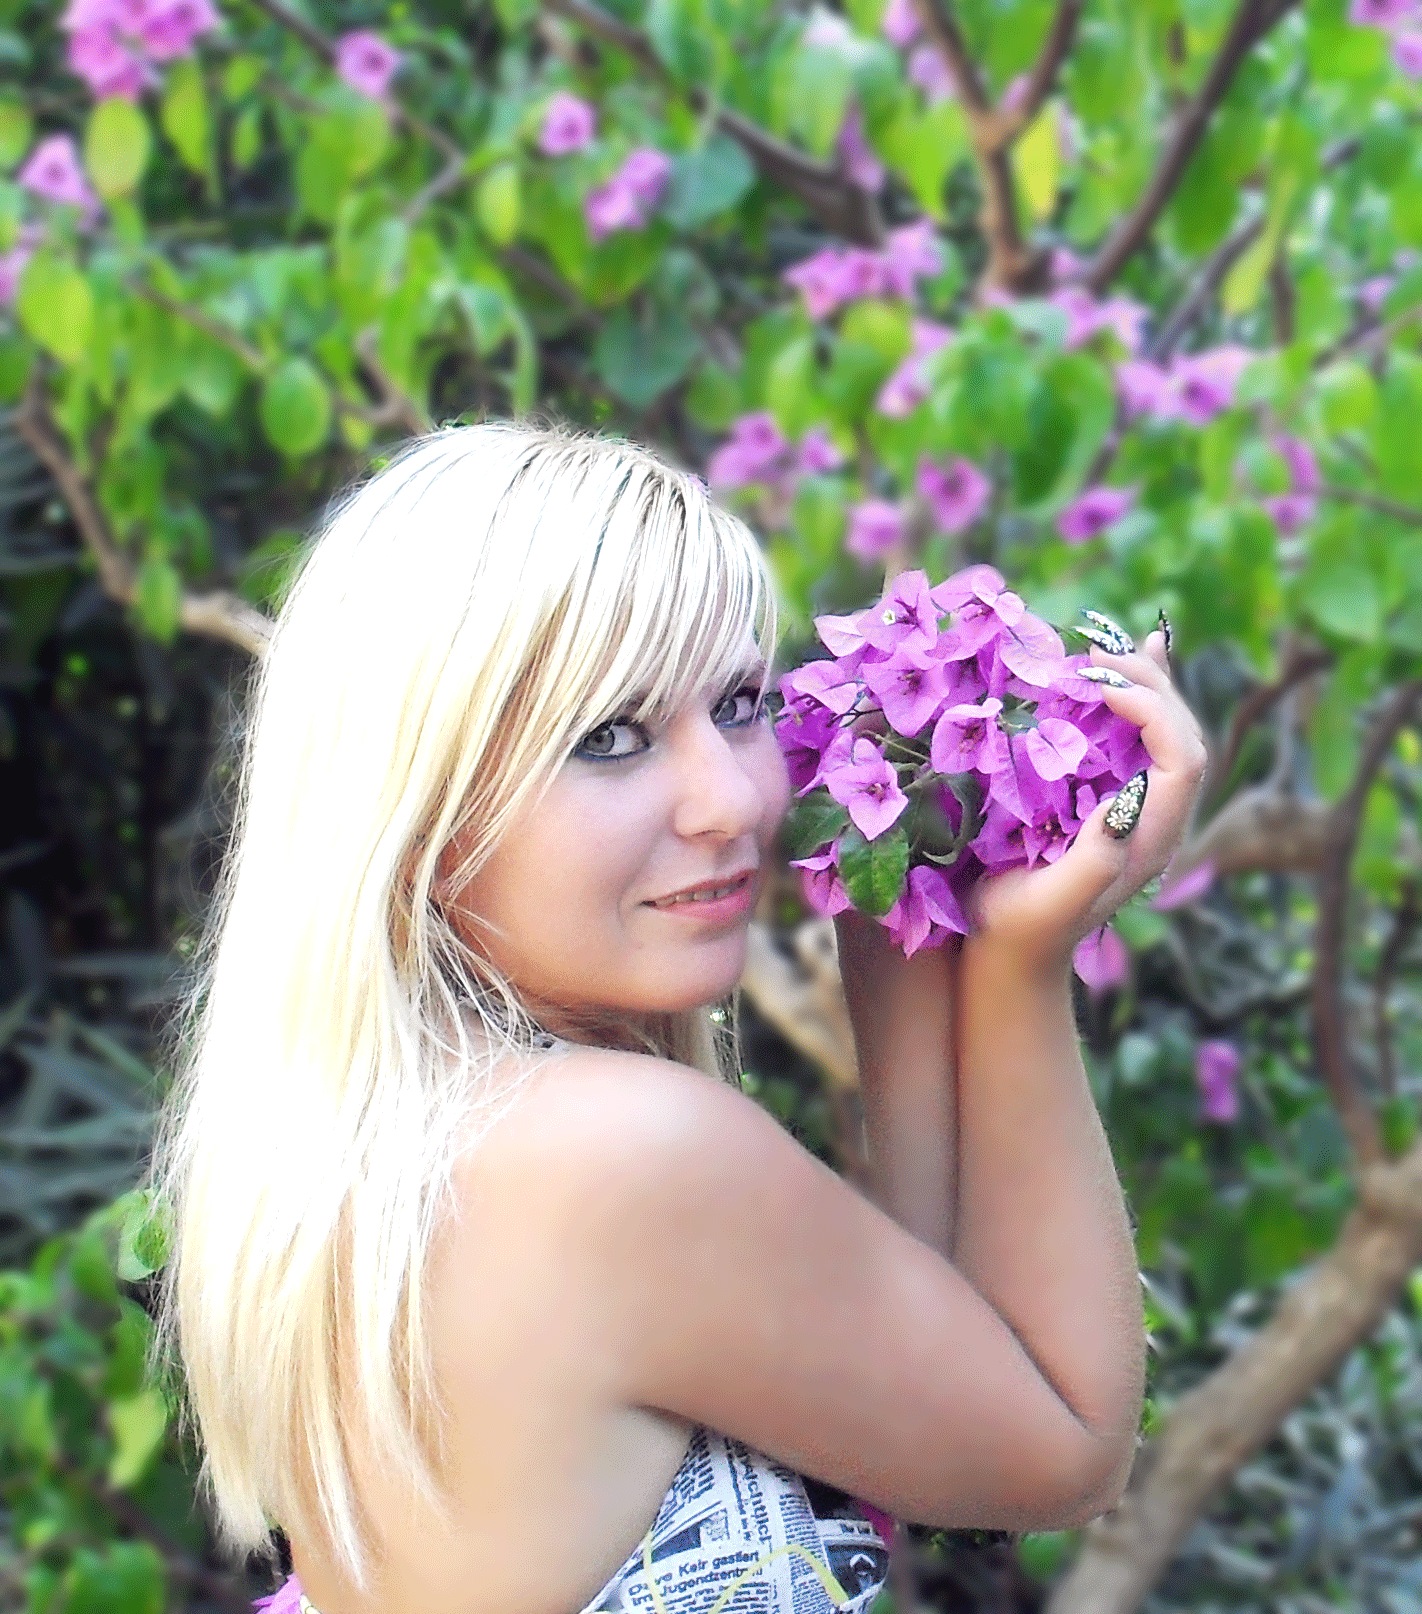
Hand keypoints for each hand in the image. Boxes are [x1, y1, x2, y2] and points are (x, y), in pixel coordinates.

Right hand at [963, 628, 1207, 974]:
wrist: (1008, 952)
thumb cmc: (1021, 928)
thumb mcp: (1053, 903)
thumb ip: (1095, 860)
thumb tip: (1128, 800)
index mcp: (1150, 841)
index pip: (1183, 758)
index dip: (1153, 710)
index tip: (1098, 683)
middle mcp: (1155, 818)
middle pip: (1180, 733)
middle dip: (1147, 684)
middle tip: (1095, 652)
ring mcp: (1135, 805)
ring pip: (1163, 728)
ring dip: (1141, 680)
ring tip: (1108, 641)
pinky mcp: (1108, 796)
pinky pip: (1137, 735)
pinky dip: (1133, 691)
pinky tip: (1129, 654)